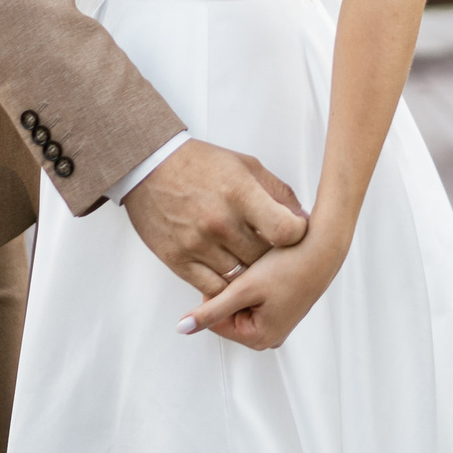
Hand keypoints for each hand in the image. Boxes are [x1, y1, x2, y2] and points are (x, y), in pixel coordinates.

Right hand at [122, 139, 307, 296]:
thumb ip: (277, 192)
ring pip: (240, 278)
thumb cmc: (200, 164)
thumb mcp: (245, 165)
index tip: (295, 233)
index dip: (297, 235)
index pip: (285, 231)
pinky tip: (230, 276)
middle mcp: (219, 221)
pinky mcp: (177, 260)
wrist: (149, 167)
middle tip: (275, 251)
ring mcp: (197, 243)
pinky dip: (225, 287)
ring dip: (250, 274)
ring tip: (251, 261)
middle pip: (263, 258)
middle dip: (274, 257)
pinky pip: (211, 288)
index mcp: (239, 193)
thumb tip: (303, 218)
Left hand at [179, 225, 349, 350]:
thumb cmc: (290, 265)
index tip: (234, 273)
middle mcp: (270, 337)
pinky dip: (256, 284)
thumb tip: (182, 329)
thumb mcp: (244, 288)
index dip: (219, 293)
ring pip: (241, 304)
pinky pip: (256, 299)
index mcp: (260, 339)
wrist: (325, 246)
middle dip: (232, 291)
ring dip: (244, 286)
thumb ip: (210, 310)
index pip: (215, 321)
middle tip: (249, 270)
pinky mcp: (283, 309)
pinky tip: (268, 268)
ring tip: (260, 268)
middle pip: (229, 315)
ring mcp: (278, 323)